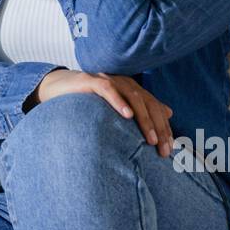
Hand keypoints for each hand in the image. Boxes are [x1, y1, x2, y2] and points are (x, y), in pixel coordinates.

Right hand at [32, 69, 174, 157]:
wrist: (59, 87)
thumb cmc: (89, 101)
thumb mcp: (117, 108)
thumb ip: (142, 110)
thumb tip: (169, 112)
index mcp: (133, 90)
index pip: (155, 108)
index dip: (164, 128)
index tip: (170, 148)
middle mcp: (124, 83)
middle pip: (148, 104)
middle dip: (158, 128)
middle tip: (163, 149)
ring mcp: (109, 80)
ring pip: (134, 97)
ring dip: (144, 119)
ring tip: (150, 139)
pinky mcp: (92, 81)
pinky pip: (108, 90)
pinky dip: (119, 101)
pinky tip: (127, 115)